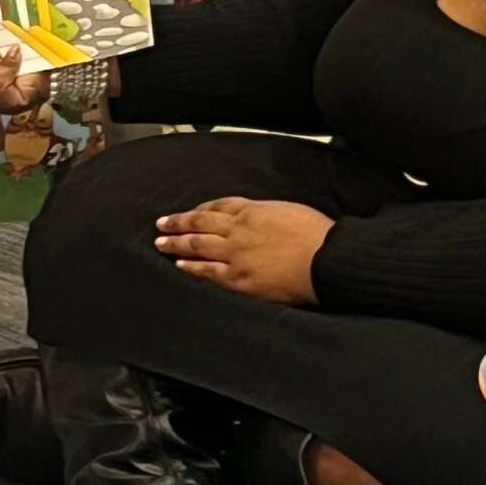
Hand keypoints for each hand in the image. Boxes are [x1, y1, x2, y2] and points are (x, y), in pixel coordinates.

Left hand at [154, 197, 333, 303]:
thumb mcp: (289, 211)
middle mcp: (239, 229)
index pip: (218, 206)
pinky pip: (207, 271)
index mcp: (253, 211)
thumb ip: (267, 214)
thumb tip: (258, 219)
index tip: (189, 212)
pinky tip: (178, 265)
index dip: (199, 209)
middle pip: (200, 222)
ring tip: (160, 243)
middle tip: (161, 224)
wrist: (325, 259)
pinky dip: (190, 267)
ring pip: (197, 244)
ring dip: (176, 243)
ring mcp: (235, 254)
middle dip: (178, 222)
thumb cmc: (316, 235)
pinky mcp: (238, 278)